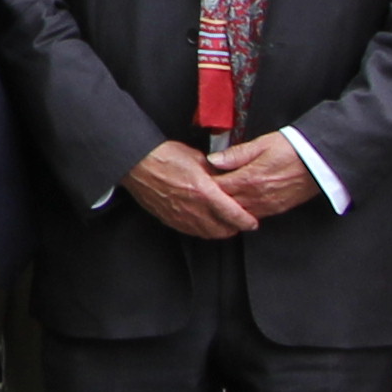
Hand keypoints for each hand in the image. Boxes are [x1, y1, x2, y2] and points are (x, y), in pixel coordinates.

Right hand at [122, 141, 259, 238]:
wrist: (138, 164)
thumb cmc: (164, 157)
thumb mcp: (197, 158)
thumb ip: (215, 172)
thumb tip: (227, 178)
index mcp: (204, 191)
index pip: (233, 213)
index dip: (246, 220)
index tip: (253, 222)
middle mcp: (194, 208)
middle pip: (223, 229)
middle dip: (235, 228)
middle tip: (241, 222)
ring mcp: (181, 216)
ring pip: (208, 233)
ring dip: (219, 231)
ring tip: (225, 224)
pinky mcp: (171, 220)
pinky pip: (192, 231)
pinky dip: (203, 230)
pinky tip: (205, 224)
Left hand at [206, 131, 321, 220]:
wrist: (321, 161)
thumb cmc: (293, 148)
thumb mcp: (261, 144)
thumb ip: (236, 154)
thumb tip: (214, 159)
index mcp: (250, 177)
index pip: (218, 187)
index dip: (205, 185)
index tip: (197, 181)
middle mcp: (257, 195)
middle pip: (225, 204)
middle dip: (212, 200)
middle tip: (201, 195)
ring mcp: (267, 205)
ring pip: (238, 214)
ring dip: (226, 209)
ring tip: (216, 202)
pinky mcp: (277, 209)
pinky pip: (254, 216)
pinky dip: (242, 214)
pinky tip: (236, 208)